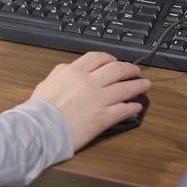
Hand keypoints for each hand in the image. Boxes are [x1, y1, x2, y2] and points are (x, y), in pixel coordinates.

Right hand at [30, 52, 150, 150]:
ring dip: (138, 85)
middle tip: (136, 71)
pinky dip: (132, 107)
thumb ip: (61, 72)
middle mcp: (90, 82)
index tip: (115, 61)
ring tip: (145, 85)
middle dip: (130, 69)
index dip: (110, 58)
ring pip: (125, 88)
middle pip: (117, 70)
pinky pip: (123, 110)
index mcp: (75, 71)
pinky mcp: (103, 118)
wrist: (41, 128)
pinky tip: (137, 106)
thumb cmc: (41, 108)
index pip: (99, 57)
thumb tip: (69, 68)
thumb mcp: (48, 81)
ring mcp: (99, 99)